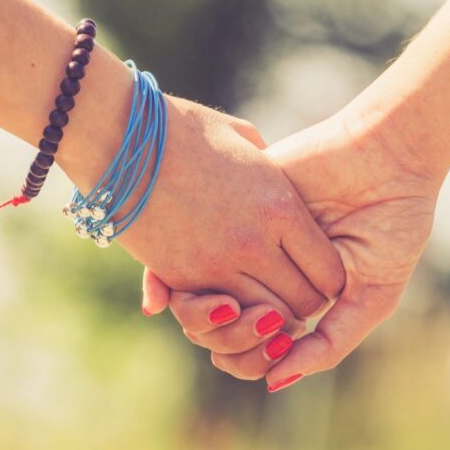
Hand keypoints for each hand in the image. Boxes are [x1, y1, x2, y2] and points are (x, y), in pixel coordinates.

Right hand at [69, 96, 346, 325]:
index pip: (329, 271)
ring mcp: (216, 265)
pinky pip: (219, 317)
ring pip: (264, 320)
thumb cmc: (184, 129)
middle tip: (291, 291)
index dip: (329, 278)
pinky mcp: (180, 278)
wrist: (120, 138)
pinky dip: (229, 315)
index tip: (316, 271)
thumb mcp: (244, 141)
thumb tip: (279, 180)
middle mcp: (255, 242)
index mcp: (280, 206)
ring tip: (261, 298)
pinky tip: (228, 297)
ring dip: (266, 316)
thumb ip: (273, 168)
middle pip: (304, 304)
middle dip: (303, 304)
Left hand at [142, 108, 439, 388]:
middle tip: (255, 332)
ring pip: (197, 293)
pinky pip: (192, 250)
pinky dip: (192, 278)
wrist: (389, 158)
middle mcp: (262, 272)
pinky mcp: (233, 206)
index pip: (250, 345)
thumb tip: (274, 382)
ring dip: (206, 317)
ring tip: (235, 311)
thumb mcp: (372, 295)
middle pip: (216, 327)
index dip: (248, 361)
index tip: (269, 358)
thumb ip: (329, 342)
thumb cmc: (392, 227)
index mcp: (292, 297)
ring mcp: (244, 241)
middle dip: (226, 343)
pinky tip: (208, 290)